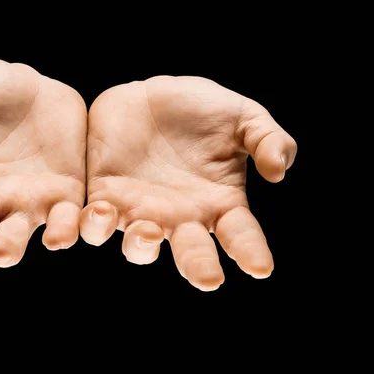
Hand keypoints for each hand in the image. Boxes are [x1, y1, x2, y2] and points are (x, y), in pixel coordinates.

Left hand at [80, 76, 296, 290]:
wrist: (149, 94)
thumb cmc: (201, 109)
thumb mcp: (242, 116)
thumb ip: (267, 139)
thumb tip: (278, 173)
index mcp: (219, 203)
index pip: (240, 235)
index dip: (250, 252)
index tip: (260, 268)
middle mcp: (181, 217)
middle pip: (191, 254)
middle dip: (198, 267)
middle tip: (208, 279)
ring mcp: (142, 211)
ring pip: (140, 246)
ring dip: (142, 246)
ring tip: (148, 230)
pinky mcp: (106, 197)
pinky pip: (96, 223)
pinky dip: (94, 225)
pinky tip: (100, 211)